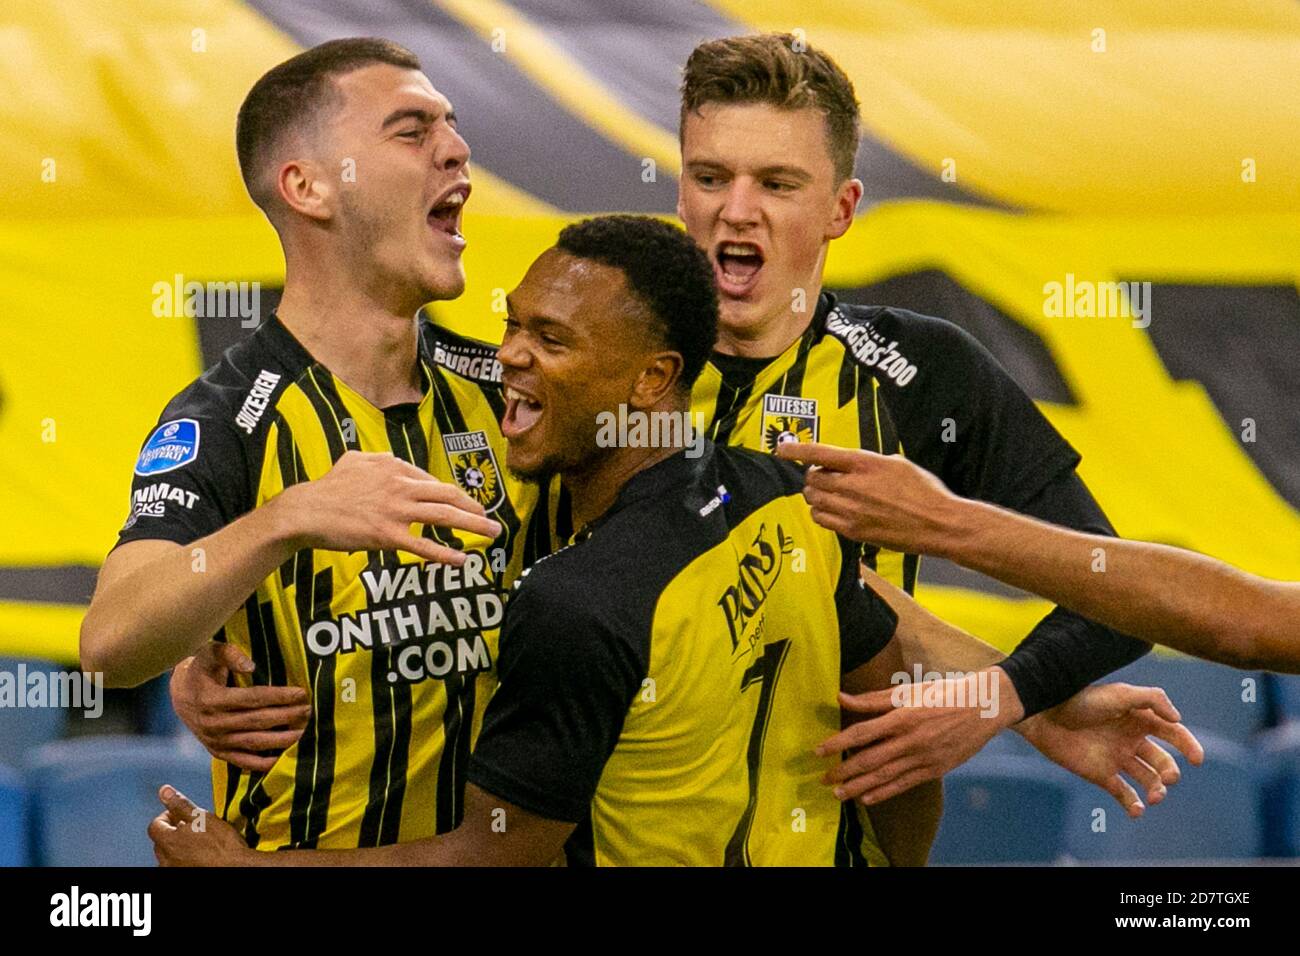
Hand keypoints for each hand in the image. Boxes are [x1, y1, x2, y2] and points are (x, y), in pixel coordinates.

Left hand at [148, 786, 250, 865]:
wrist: (235, 866)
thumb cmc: (221, 844)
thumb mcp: (202, 817)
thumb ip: (180, 805)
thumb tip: (164, 791)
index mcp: (168, 841)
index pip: (155, 825)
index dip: (167, 816)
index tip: (180, 814)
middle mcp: (165, 859)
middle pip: (160, 840)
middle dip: (172, 831)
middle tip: (191, 826)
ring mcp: (173, 870)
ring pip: (168, 855)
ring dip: (178, 846)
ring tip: (198, 841)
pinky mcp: (182, 876)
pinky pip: (177, 864)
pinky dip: (184, 858)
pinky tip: (199, 854)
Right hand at [170, 643, 310, 771]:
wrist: (180, 695)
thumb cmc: (201, 669)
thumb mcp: (209, 653)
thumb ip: (229, 654)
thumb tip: (251, 665)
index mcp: (212, 700)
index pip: (253, 698)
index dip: (279, 696)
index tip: (301, 693)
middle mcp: (214, 723)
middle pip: (258, 721)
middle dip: (287, 716)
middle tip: (309, 710)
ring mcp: (216, 741)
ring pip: (254, 743)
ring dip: (282, 740)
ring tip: (305, 732)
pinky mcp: (218, 752)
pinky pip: (244, 762)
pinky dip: (264, 764)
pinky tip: (284, 758)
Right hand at [278, 450, 501, 565]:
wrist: (306, 511)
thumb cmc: (328, 488)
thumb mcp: (354, 459)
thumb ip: (378, 458)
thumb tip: (394, 458)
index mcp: (394, 466)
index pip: (432, 482)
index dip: (452, 496)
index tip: (464, 506)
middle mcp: (400, 485)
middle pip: (448, 495)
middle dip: (474, 507)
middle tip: (491, 518)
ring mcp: (396, 510)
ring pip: (444, 516)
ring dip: (473, 525)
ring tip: (491, 533)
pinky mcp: (387, 535)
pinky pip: (423, 546)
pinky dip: (445, 554)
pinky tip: (461, 560)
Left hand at [775, 441, 957, 554]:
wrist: (938, 523)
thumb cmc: (923, 491)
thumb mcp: (896, 463)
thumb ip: (866, 462)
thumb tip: (845, 464)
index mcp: (865, 464)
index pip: (821, 453)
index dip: (797, 450)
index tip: (782, 449)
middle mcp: (854, 486)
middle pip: (812, 478)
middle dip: (813, 475)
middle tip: (824, 476)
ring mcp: (852, 510)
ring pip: (813, 499)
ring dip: (816, 494)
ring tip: (831, 493)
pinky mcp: (853, 531)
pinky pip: (821, 519)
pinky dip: (821, 512)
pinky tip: (834, 509)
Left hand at [818, 668, 1023, 804]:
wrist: (984, 707)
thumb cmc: (943, 693)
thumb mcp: (908, 690)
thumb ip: (872, 698)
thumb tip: (840, 697)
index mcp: (902, 716)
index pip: (862, 733)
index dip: (837, 743)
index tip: (818, 751)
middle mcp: (911, 740)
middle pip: (870, 760)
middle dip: (844, 771)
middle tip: (824, 779)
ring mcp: (924, 758)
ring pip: (885, 776)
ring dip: (859, 787)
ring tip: (839, 794)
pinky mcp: (935, 769)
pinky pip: (905, 784)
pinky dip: (884, 792)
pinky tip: (867, 798)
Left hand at [1017, 682, 1204, 817]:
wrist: (1045, 716)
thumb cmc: (1080, 700)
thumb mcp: (1118, 694)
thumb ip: (1150, 700)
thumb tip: (1177, 719)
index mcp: (1139, 719)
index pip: (1172, 733)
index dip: (1188, 745)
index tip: (1196, 759)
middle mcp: (1131, 739)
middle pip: (1163, 761)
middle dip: (1170, 772)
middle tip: (1167, 778)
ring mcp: (1117, 758)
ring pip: (1148, 780)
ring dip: (1157, 791)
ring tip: (1155, 797)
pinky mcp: (1102, 774)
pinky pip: (1124, 794)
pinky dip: (1134, 805)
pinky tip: (1138, 810)